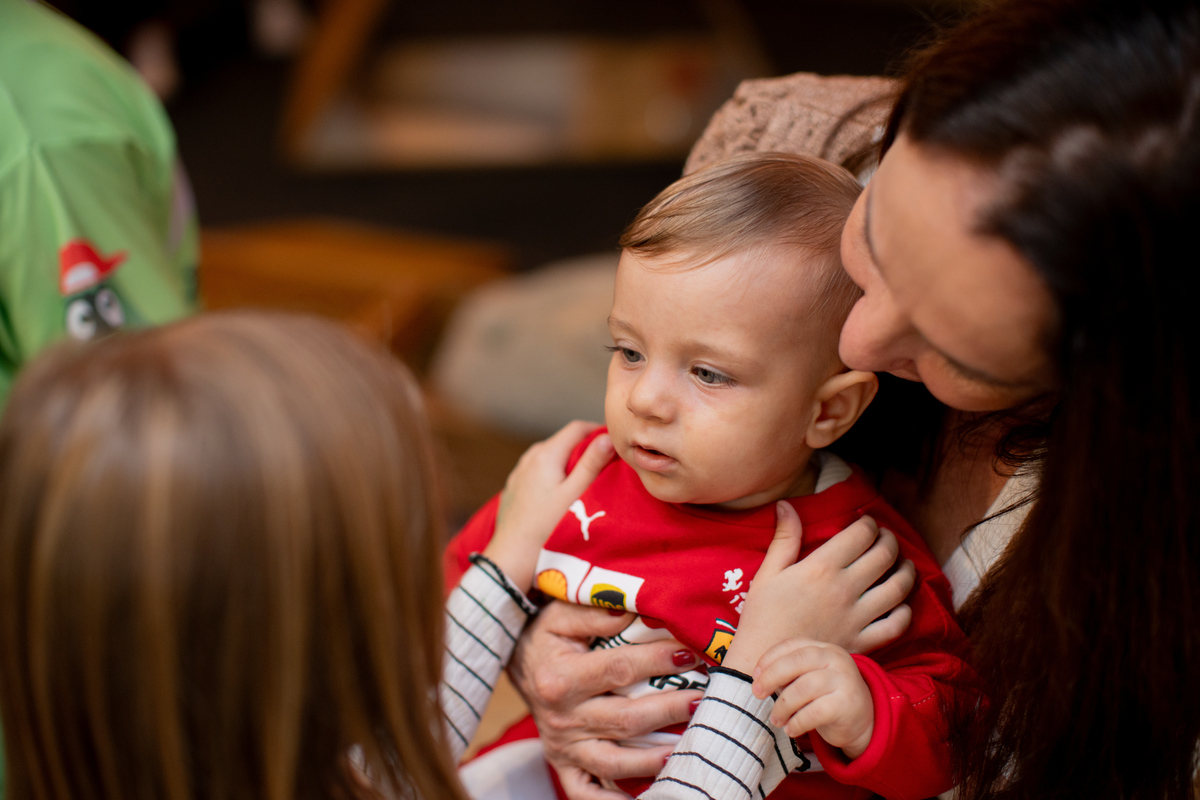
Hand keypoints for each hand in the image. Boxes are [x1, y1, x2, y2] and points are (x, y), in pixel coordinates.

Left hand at [483, 421, 613, 591]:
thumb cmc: (547, 528)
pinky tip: (562, 495)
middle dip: (586, 448)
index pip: (578, 428)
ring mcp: (520, 472)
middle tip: (608, 465)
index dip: (599, 431)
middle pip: (564, 442)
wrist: (512, 556)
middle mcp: (530, 457)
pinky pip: (540, 472)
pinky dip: (555, 475)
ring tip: (587, 481)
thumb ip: (592, 464)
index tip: (617, 445)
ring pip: (552, 457)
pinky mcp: (516, 487)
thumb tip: (608, 437)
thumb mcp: (575, 494)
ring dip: (570, 462)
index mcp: (546, 454)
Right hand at [507, 602, 702, 799]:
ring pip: (613, 763)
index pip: (619, 669)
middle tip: (702, 700)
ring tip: (686, 747)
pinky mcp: (563, 765)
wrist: (516, 665)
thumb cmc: (547, 636)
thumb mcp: (561, 613)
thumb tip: (634, 614)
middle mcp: (560, 717)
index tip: (689, 654)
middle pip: (625, 720)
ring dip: (653, 760)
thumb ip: (596, 612)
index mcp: (560, 678)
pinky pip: (587, 793)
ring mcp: (563, 746)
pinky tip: (646, 796)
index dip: (657, 661)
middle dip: (668, 711)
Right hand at [722, 502, 915, 672]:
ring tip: (902, 565)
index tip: (866, 523)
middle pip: (884, 555)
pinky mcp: (862, 642)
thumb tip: (787, 505)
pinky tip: (899, 604)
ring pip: (898, 587)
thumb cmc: (760, 618)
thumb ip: (783, 539)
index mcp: (821, 568)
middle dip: (890, 540)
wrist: (762, 665)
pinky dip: (904, 611)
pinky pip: (896, 625)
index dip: (869, 523)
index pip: (861, 534)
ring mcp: (857, 617)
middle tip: (886, 538)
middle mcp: (844, 589)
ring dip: (906, 571)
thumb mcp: (766, 574)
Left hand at [756, 640, 873, 758]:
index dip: (769, 658)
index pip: (792, 645)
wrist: (863, 722)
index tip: (755, 675)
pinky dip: (797, 722)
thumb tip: (760, 680)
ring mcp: (844, 679)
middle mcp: (836, 658)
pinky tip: (791, 730)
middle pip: (797, 660)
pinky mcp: (847, 704)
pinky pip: (814, 712)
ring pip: (803, 688)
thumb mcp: (809, 679)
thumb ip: (789, 675)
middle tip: (757, 694)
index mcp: (823, 648)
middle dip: (771, 677)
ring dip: (783, 706)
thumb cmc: (827, 698)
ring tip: (776, 720)